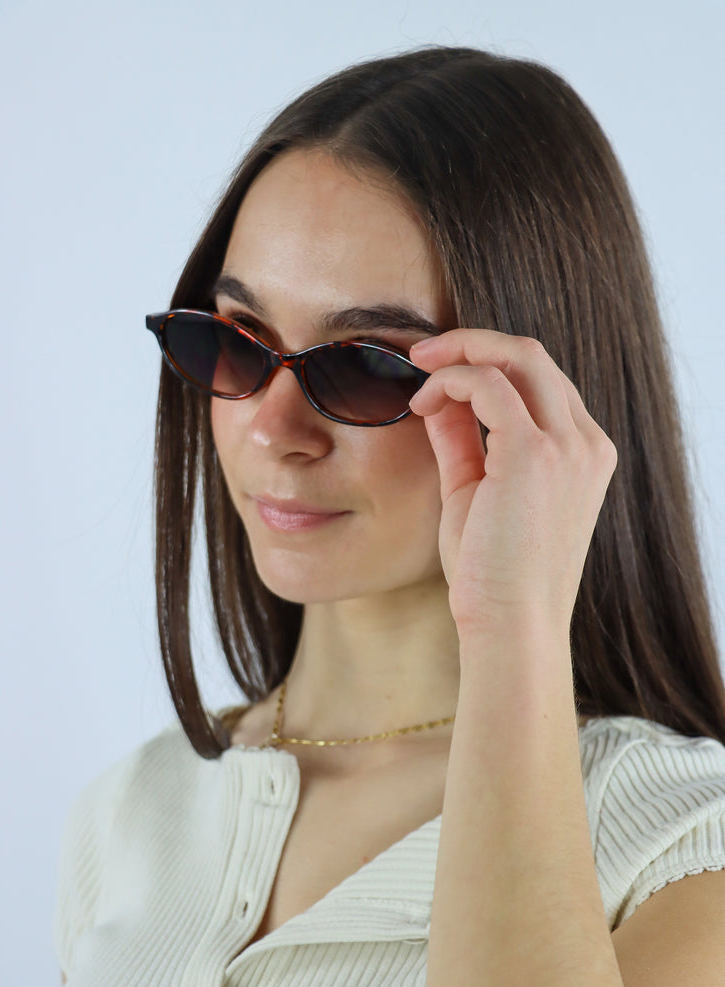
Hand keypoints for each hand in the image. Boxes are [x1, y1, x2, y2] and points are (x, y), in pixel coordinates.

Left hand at [409, 330, 616, 635]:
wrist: (511, 626)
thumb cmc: (493, 574)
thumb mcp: (477, 492)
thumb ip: (465, 441)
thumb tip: (442, 397)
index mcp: (583, 453)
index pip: (540, 383)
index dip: (488, 366)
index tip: (439, 377)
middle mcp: (585, 443)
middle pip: (533, 356)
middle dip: (473, 343)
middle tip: (422, 354)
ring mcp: (567, 446)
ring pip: (518, 356)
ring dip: (461, 351)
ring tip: (419, 368)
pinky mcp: (535, 453)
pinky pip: (488, 384)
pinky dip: (451, 381)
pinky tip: (422, 403)